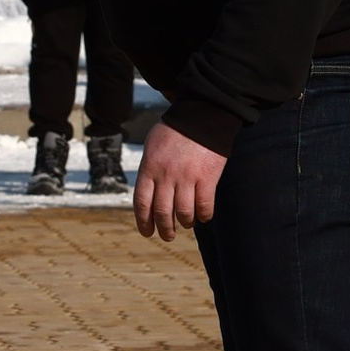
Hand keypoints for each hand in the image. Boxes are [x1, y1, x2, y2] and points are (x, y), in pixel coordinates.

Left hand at [133, 120, 225, 242]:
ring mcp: (187, 177)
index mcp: (149, 168)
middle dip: (165, 230)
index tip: (148, 232)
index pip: (142, 204)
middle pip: (162, 213)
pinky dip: (204, 215)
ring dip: (185, 223)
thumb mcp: (153, 147)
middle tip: (168, 235)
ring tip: (187, 223)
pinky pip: (204, 206)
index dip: (144, 223)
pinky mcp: (207, 177)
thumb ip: (149, 170)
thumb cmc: (175, 131)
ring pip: (184, 214)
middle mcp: (166, 176)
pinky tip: (204, 216)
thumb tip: (148, 194)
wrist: (202, 115)